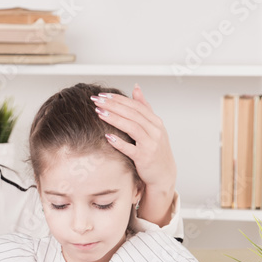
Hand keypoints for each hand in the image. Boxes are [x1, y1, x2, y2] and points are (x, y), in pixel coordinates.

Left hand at [91, 86, 176, 223]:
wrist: (164, 174)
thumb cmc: (156, 150)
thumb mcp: (153, 127)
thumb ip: (144, 107)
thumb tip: (136, 87)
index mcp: (155, 122)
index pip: (136, 106)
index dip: (119, 99)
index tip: (103, 95)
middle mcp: (155, 131)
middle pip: (133, 114)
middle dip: (114, 105)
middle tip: (97, 100)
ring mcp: (151, 145)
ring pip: (132, 127)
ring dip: (115, 119)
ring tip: (99, 112)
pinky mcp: (144, 158)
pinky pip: (131, 149)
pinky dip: (119, 142)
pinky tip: (107, 137)